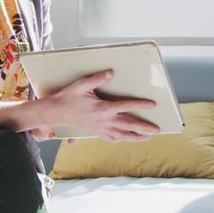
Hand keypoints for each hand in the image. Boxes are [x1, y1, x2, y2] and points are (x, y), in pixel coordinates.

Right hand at [31, 69, 159, 142]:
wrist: (56, 111)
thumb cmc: (69, 96)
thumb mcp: (82, 84)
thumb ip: (98, 78)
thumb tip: (111, 72)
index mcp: (103, 108)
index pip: (126, 106)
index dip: (140, 105)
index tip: (153, 105)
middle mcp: (104, 120)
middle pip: (128, 125)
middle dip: (144, 128)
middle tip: (156, 130)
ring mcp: (100, 128)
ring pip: (121, 135)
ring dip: (135, 137)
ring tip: (147, 137)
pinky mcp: (95, 132)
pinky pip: (110, 138)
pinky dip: (120, 139)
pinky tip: (126, 139)